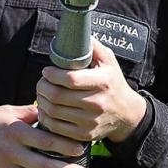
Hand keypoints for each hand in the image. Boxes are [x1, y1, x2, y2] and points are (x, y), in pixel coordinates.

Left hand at [35, 39, 149, 145]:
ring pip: (54, 113)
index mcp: (102, 82)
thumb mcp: (109, 61)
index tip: (47, 71)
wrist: (126, 114)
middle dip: (43, 87)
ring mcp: (90, 121)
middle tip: (41, 82)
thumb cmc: (113, 83)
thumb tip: (77, 33)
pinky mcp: (84, 135)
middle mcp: (97, 103)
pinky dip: (46, 118)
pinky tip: (46, 110)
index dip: (52, 75)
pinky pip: (57, 128)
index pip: (70, 79)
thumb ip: (93, 46)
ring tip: (42, 94)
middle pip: (58, 96)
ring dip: (41, 102)